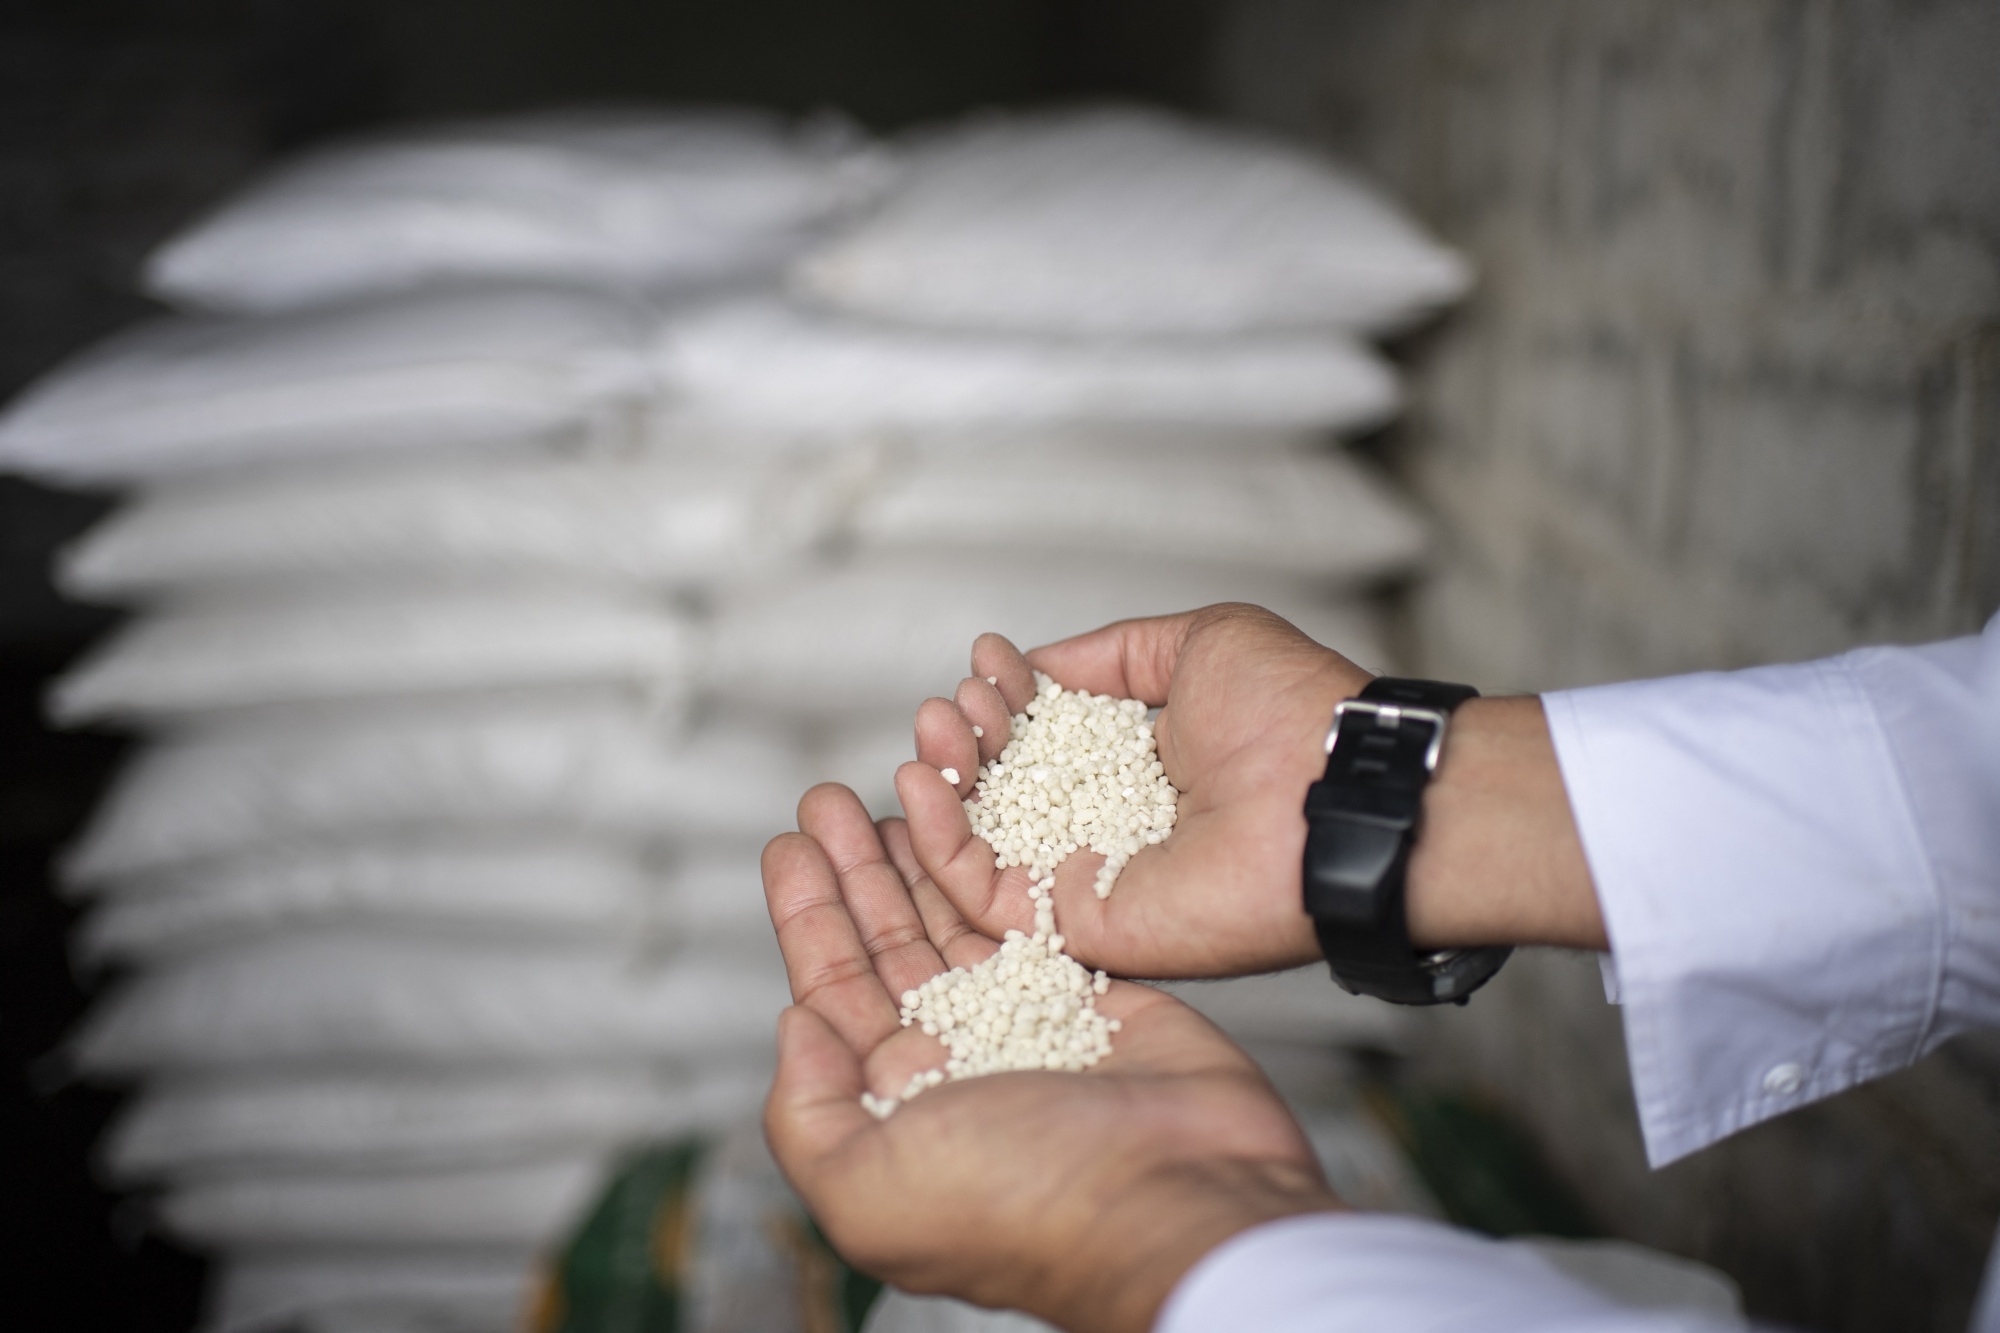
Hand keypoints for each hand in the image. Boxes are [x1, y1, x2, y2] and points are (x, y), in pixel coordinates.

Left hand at [762, 783, 1338, 1332]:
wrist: (1178, 1198)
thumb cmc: (1025, 1206)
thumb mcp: (870, 1192)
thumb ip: (807, 1116)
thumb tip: (794, 1025)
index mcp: (895, 1110)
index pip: (832, 994)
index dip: (807, 918)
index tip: (787, 845)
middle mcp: (953, 1063)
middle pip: (886, 946)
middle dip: (853, 871)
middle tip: (828, 798)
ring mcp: (1020, 1023)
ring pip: (951, 922)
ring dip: (913, 856)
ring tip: (884, 791)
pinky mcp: (1087, 992)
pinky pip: (1026, 915)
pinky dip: (992, 867)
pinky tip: (970, 820)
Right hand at [897, 604, 1605, 981]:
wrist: (1333, 791)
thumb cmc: (1291, 714)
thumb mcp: (1197, 644)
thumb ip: (1113, 655)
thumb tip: (1039, 662)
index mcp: (1139, 769)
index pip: (1042, 740)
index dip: (1004, 699)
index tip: (987, 662)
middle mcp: (1111, 829)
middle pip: (1000, 793)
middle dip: (963, 740)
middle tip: (951, 703)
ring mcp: (1091, 882)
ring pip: (978, 844)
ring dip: (940, 785)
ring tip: (932, 731)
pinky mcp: (1078, 929)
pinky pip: (983, 899)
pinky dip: (936, 844)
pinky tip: (919, 784)